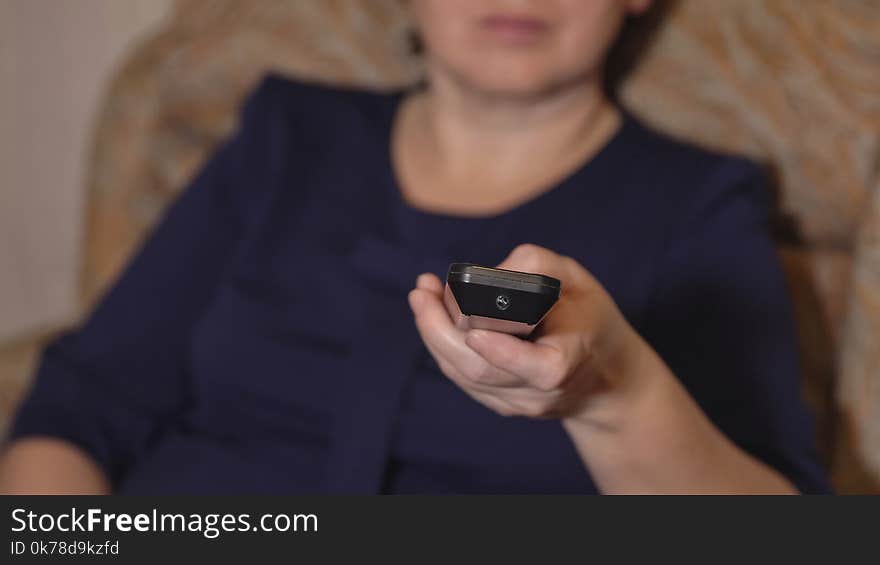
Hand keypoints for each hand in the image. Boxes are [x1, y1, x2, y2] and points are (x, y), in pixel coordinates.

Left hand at [408, 244, 648, 428]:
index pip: (534, 368)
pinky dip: (442, 346)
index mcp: (565, 364)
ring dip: (433, 335)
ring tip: (421, 296)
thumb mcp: (578, 282)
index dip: (502, 352)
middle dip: (441, 331)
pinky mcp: (500, 405)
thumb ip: (538, 266)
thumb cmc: (590, 321)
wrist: (606, 377)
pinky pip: (462, 378)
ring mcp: (517, 404)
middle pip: (481, 371)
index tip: (475, 332)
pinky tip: (431, 317)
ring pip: (464, 376)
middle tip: (420, 292)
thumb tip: (491, 270)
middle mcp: (538, 393)